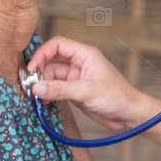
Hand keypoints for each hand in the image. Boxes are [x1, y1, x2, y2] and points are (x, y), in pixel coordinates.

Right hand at [24, 36, 150, 131]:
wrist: (130, 115)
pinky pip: (57, 89)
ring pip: (52, 77)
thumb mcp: (86, 92)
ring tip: (36, 97)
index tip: (31, 69)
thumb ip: (60, 89)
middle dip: (39, 72)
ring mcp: (77, 78)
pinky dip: (48, 95)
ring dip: (43, 86)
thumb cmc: (117, 97)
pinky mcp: (76, 92)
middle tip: (30, 85)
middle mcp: (80, 64)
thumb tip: (36, 88)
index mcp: (85, 55)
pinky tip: (44, 103)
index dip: (42, 54)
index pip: (57, 45)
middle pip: (51, 61)